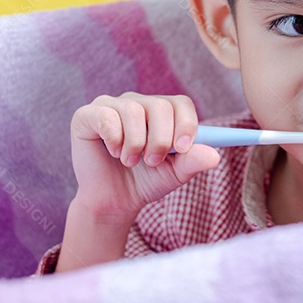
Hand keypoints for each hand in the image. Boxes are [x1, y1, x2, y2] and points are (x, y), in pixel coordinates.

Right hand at [68, 92, 220, 218]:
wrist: (114, 200)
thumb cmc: (146, 180)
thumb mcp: (175, 173)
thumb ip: (194, 160)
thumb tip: (214, 156)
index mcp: (161, 111)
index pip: (181, 103)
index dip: (186, 124)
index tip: (183, 147)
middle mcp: (137, 102)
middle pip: (159, 106)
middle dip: (161, 140)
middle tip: (152, 161)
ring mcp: (111, 105)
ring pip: (133, 111)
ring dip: (136, 144)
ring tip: (131, 161)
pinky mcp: (87, 115)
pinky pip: (106, 117)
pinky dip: (114, 140)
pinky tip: (113, 152)